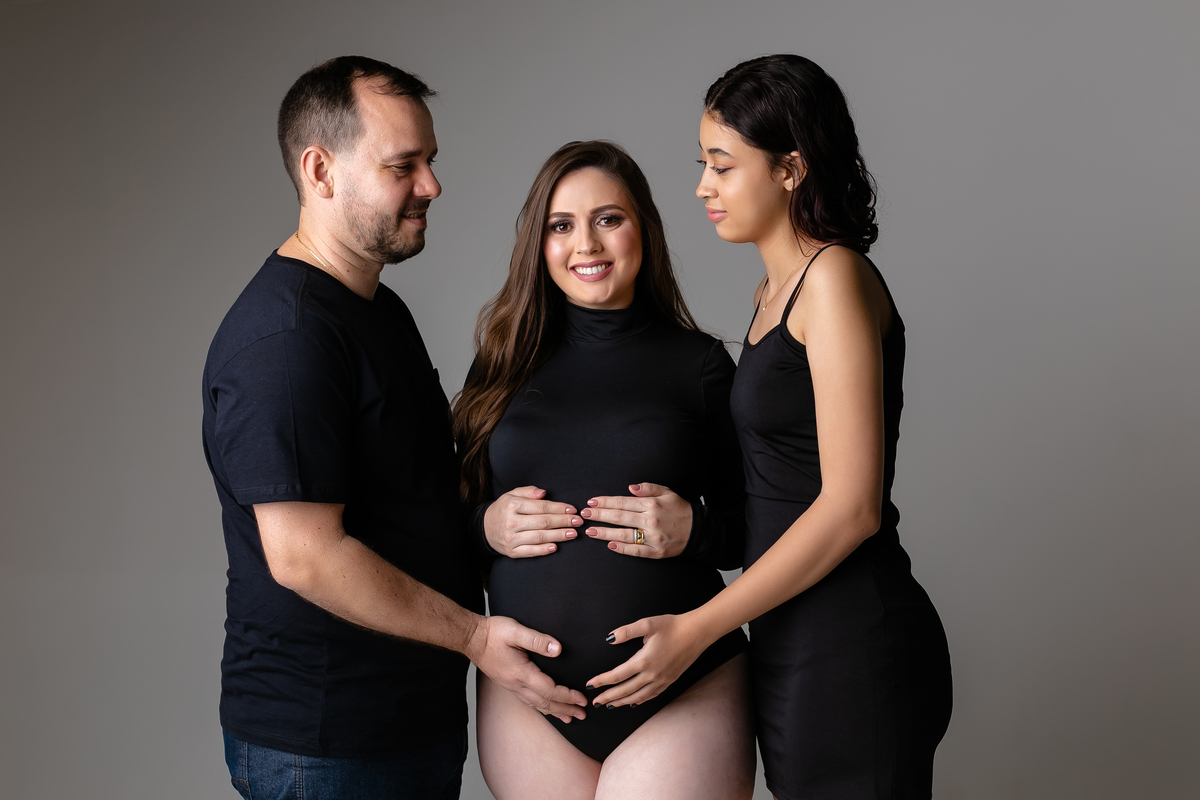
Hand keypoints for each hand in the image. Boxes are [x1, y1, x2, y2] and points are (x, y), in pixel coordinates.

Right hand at [465, 615, 587, 722]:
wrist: (472, 638)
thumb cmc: (493, 633)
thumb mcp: (516, 631)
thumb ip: (538, 640)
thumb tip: (558, 649)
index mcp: (521, 673)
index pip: (550, 690)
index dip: (568, 696)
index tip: (582, 699)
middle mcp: (516, 684)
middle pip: (545, 703)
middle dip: (566, 709)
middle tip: (582, 714)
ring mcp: (512, 687)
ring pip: (537, 705)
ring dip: (555, 712)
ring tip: (569, 718)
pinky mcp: (509, 684)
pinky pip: (529, 701)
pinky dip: (542, 707)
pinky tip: (547, 709)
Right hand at [484, 486, 581, 557]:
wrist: (484, 529)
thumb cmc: (503, 509)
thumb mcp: (511, 495)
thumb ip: (528, 491)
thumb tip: (544, 493)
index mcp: (512, 505)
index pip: (541, 506)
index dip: (559, 508)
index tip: (573, 509)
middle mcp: (511, 522)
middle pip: (543, 522)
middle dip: (564, 521)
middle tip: (578, 522)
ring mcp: (511, 538)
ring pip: (539, 537)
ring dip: (559, 535)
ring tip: (573, 534)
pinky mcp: (511, 552)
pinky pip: (530, 552)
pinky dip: (543, 550)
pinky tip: (555, 547)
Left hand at [581, 482, 691, 557]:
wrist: (698, 531)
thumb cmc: (680, 509)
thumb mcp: (667, 492)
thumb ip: (648, 488)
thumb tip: (630, 487)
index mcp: (651, 504)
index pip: (622, 502)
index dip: (605, 502)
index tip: (591, 502)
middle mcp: (650, 520)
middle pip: (619, 517)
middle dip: (599, 516)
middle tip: (584, 515)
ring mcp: (652, 537)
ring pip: (623, 535)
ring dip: (605, 533)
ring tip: (590, 531)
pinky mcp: (655, 552)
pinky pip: (635, 551)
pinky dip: (622, 549)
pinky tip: (609, 545)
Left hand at [585, 612, 708, 707]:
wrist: (697, 633)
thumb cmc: (672, 626)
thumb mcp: (648, 624)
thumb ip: (626, 631)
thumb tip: (609, 638)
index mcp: (644, 661)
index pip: (617, 675)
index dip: (602, 681)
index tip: (590, 685)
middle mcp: (652, 675)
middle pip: (625, 690)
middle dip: (608, 697)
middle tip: (595, 703)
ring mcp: (662, 680)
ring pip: (638, 697)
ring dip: (622, 702)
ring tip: (610, 705)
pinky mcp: (669, 681)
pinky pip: (651, 696)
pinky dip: (639, 701)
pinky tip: (634, 702)